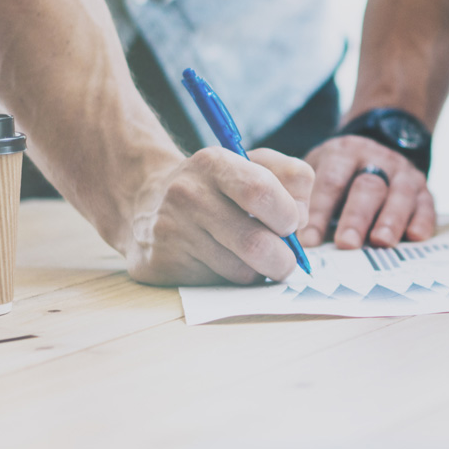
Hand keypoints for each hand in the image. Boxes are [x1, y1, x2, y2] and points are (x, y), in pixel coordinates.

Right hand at [124, 147, 313, 284]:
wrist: (146, 203)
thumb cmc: (216, 187)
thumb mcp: (253, 164)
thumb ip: (292, 179)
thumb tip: (302, 222)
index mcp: (214, 163)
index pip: (261, 191)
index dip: (288, 214)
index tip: (290, 223)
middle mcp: (187, 195)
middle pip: (257, 243)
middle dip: (284, 259)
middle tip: (284, 257)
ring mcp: (171, 231)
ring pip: (241, 272)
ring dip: (258, 271)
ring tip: (250, 256)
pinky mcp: (160, 265)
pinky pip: (217, 285)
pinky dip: (231, 280)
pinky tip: (221, 262)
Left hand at [298, 135, 435, 249]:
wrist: (378, 145)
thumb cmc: (338, 172)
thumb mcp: (318, 168)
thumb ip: (305, 196)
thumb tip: (289, 240)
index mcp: (343, 153)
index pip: (331, 182)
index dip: (321, 212)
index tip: (309, 242)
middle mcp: (376, 160)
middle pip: (367, 187)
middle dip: (356, 217)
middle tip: (346, 244)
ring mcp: (403, 174)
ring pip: (399, 195)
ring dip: (390, 220)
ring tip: (381, 242)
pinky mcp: (424, 190)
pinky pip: (427, 204)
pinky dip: (423, 220)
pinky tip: (416, 237)